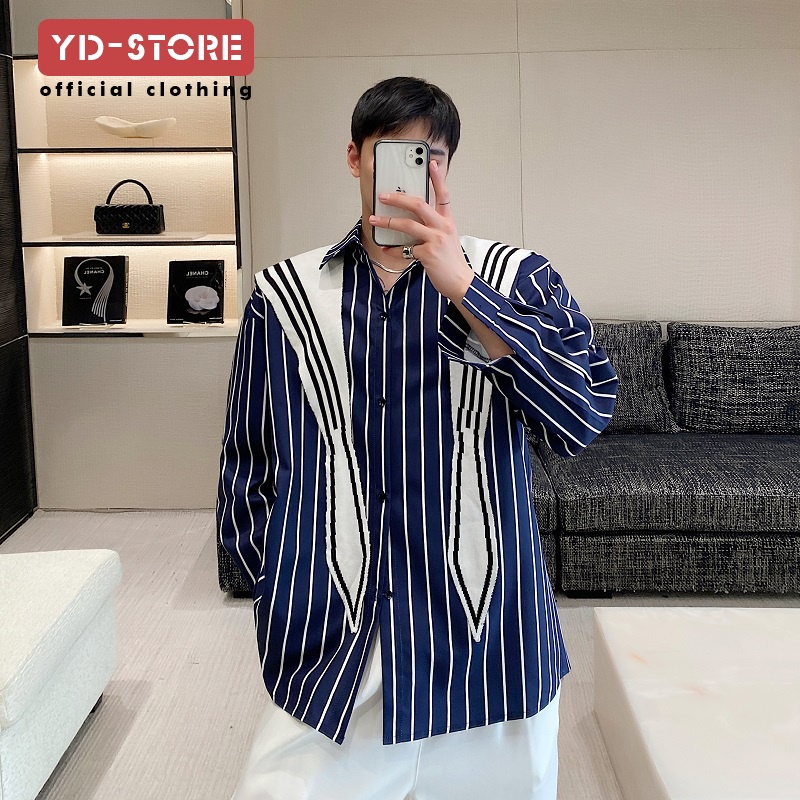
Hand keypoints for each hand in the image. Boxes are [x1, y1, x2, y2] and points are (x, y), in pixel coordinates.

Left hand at [369, 161, 473, 300]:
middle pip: (419, 205)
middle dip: (398, 199)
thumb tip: (411, 220)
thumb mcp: (447, 238)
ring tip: (374, 219)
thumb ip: (433, 227)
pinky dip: (393, 249)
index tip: (431, 163)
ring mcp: (436, 240)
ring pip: (408, 225)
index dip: (438, 178)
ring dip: (388, 221)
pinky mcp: (428, 254)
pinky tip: (386, 248)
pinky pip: (404, 248)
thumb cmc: (451, 261)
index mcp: (448, 221)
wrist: (460, 282)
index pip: (444, 195)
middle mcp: (443, 227)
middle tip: (383, 196)